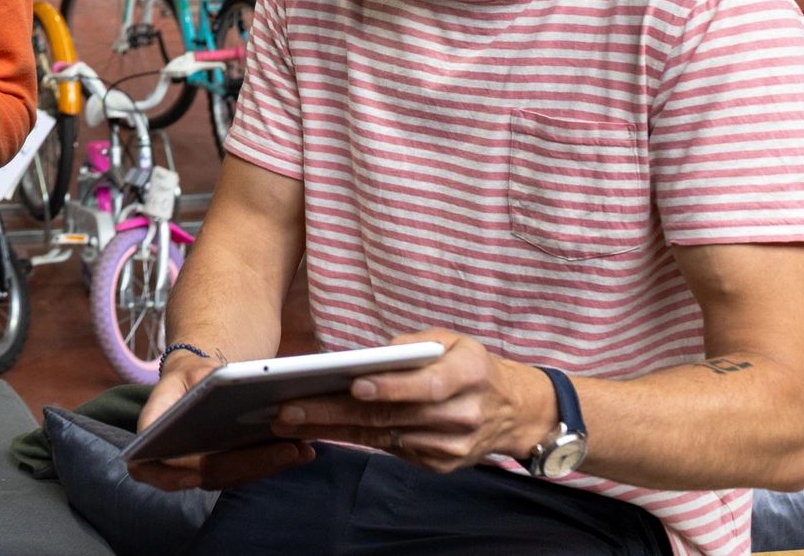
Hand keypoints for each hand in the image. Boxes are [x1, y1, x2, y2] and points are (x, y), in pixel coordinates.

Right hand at [127, 348, 314, 490]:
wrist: (204, 384)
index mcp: (156, 442)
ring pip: (236, 476)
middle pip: (210, 474)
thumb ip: (177, 394)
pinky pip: (252, 471)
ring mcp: (207, 471)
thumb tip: (178, 414)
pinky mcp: (233, 470)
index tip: (195, 473)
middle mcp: (179, 465)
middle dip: (250, 464)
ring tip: (299, 449)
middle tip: (284, 449)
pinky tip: (303, 450)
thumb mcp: (179, 376)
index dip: (171, 477)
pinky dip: (277, 461)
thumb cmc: (188, 377)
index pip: (152, 468)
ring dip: (269, 465)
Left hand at [269, 330, 552, 473]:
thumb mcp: (453, 340)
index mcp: (470, 375)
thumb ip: (415, 344)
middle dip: (335, 412)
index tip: (353, 385)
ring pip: (383, 438)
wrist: (514, 411)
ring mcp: (451, 446)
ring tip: (289, 421)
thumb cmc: (471, 366)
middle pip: (393, 417)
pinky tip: (318, 431)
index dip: (391, 388)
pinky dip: (352, 440)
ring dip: (332, 430)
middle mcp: (463, 416)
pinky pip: (390, 450)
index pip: (427, 386)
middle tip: (290, 408)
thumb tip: (370, 356)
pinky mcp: (439, 464)